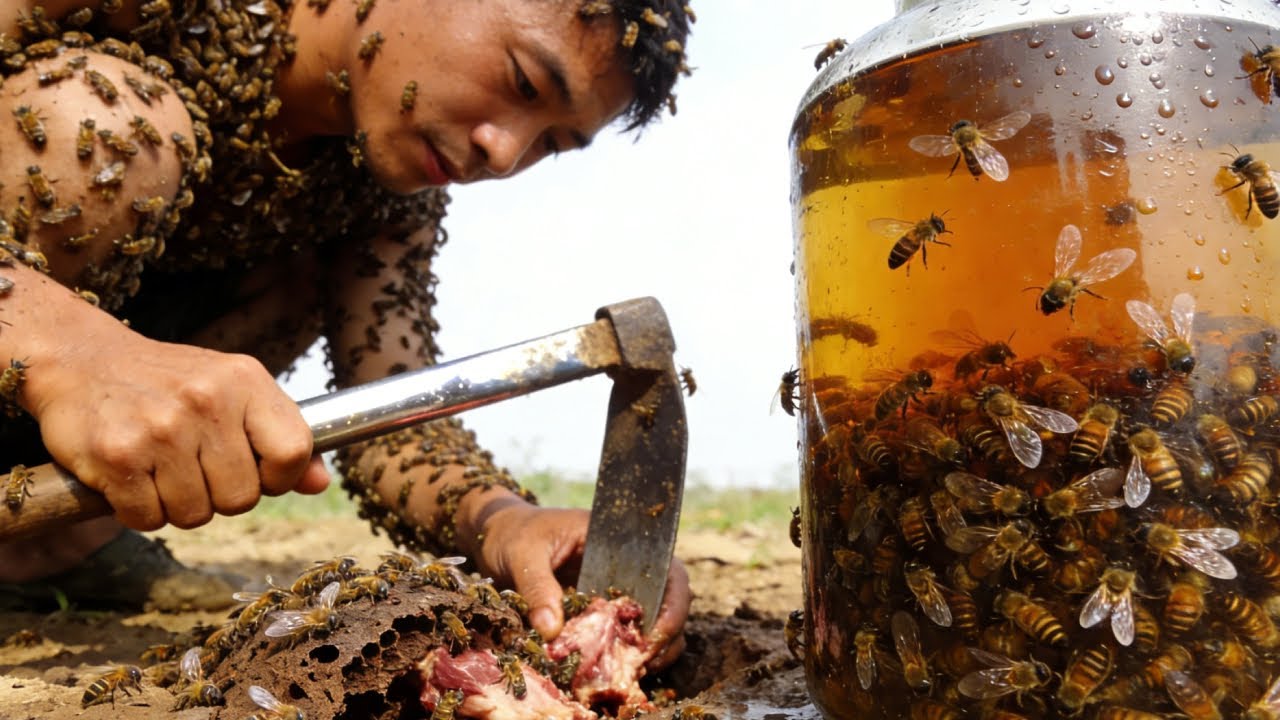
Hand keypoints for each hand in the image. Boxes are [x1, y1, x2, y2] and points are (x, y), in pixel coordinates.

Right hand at [28, 320, 328, 530]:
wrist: (81, 360)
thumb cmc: (168, 382)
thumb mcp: (234, 390)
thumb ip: (280, 434)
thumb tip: (320, 483)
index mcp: (245, 380)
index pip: (294, 452)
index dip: (278, 478)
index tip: (255, 472)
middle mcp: (207, 400)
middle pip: (241, 498)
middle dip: (218, 495)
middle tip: (192, 466)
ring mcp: (161, 428)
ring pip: (195, 515)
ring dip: (176, 504)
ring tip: (160, 467)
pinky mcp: (117, 454)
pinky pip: (147, 519)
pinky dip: (138, 510)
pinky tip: (131, 476)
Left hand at [474, 499, 689, 669]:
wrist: (497, 535)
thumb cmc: (514, 535)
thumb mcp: (523, 555)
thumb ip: (538, 587)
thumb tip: (552, 629)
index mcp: (616, 541)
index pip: (665, 567)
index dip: (671, 602)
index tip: (654, 634)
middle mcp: (624, 566)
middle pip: (668, 599)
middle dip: (664, 634)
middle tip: (644, 662)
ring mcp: (614, 590)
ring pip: (652, 621)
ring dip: (651, 648)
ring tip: (633, 671)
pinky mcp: (599, 612)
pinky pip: (623, 634)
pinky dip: (625, 654)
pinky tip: (615, 670)